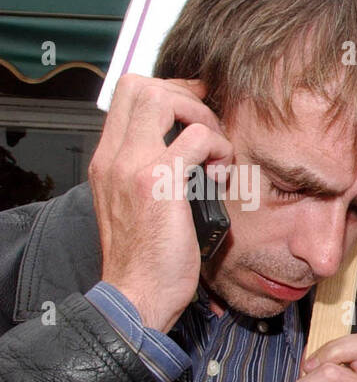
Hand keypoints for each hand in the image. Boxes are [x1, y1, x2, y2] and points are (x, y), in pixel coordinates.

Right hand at [89, 75, 233, 331]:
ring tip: (216, 153)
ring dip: (202, 119)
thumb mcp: (140, 208)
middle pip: (141, 85)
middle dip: (185, 96)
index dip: (168, 93)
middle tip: (210, 127)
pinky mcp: (158, 183)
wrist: (135, 296)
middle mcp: (114, 156)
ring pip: (164, 99)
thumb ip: (154, 175)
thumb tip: (191, 156)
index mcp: (108, 161)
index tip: (197, 115)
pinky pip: (196, 138)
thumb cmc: (147, 261)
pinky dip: (218, 148)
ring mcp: (133, 166)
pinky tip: (222, 177)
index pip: (127, 95)